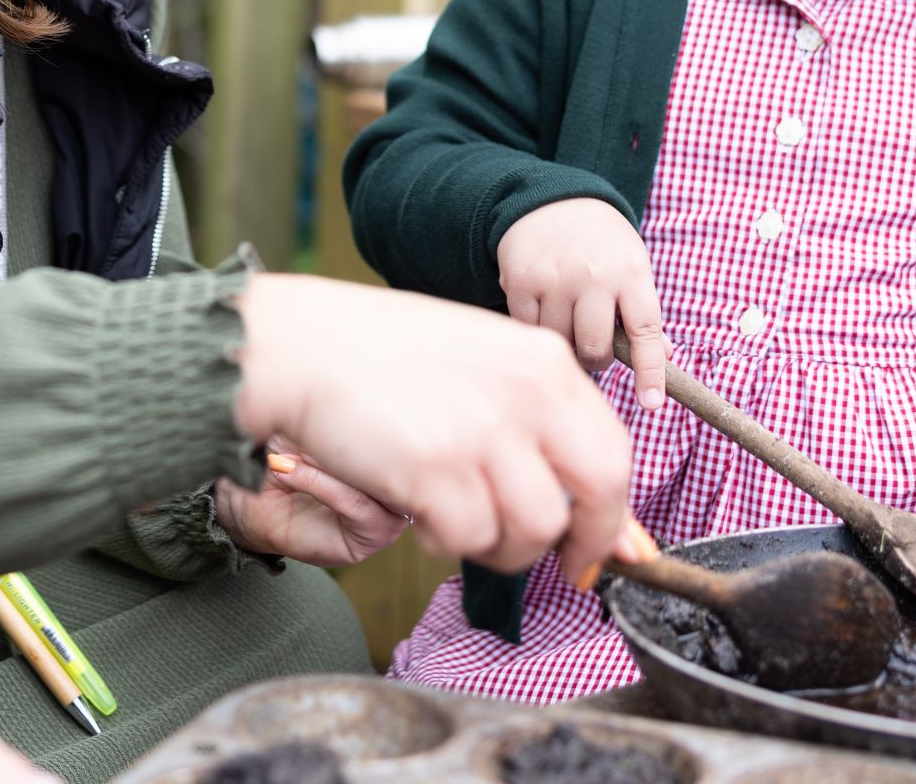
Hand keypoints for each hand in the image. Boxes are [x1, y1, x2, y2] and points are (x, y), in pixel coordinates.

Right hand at [230, 274, 630, 583]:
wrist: (299, 347)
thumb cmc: (381, 356)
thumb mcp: (480, 365)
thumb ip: (538, 419)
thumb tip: (593, 503)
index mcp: (542, 361)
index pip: (616, 451)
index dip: (613, 513)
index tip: (601, 545)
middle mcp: (525, 393)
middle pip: (598, 494)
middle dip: (584, 544)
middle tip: (565, 568)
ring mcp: (481, 431)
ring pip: (534, 530)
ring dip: (502, 545)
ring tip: (460, 519)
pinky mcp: (434, 468)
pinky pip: (469, 540)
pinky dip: (446, 541)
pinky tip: (419, 512)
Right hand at [495, 198, 666, 411]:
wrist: (551, 198)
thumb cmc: (601, 243)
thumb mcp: (632, 266)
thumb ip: (643, 312)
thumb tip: (666, 359)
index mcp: (630, 272)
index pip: (645, 332)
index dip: (650, 372)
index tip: (652, 404)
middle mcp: (593, 275)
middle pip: (594, 348)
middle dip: (597, 359)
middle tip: (594, 347)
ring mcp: (554, 278)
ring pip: (561, 343)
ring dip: (566, 345)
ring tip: (569, 323)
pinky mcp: (520, 281)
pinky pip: (530, 329)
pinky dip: (538, 330)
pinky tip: (544, 310)